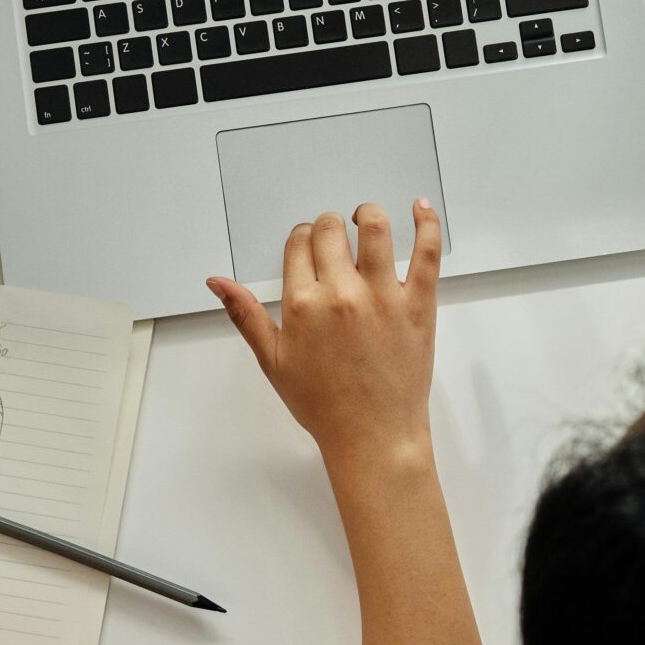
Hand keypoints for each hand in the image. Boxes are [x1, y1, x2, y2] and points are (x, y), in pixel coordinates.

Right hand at [208, 200, 441, 469]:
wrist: (373, 437)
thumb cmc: (324, 405)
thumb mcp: (273, 361)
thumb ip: (245, 314)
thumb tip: (217, 281)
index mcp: (302, 304)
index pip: (298, 243)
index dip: (301, 238)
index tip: (307, 246)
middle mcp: (341, 293)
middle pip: (331, 230)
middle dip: (329, 227)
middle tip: (334, 240)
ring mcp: (383, 297)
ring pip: (375, 229)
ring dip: (368, 215)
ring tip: (366, 219)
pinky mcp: (419, 305)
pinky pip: (426, 253)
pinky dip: (426, 223)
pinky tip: (420, 207)